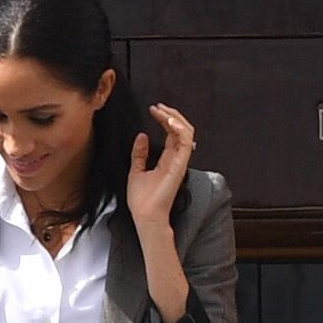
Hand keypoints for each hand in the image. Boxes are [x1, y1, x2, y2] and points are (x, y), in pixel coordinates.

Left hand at [127, 102, 197, 235]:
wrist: (144, 215)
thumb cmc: (141, 200)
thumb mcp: (136, 170)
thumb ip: (140, 153)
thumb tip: (142, 136)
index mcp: (167, 159)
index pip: (172, 133)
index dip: (165, 119)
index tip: (153, 109)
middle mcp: (176, 159)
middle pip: (182, 130)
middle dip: (171, 114)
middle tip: (158, 107)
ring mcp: (179, 161)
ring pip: (187, 133)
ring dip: (175, 118)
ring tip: (162, 111)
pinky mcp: (179, 165)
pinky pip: (186, 142)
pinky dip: (179, 129)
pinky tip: (168, 121)